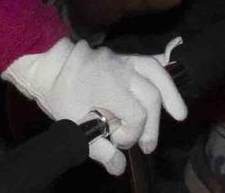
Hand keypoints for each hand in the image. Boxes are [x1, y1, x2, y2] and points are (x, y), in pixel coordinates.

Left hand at [7, 38, 187, 177]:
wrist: (46, 65)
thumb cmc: (58, 94)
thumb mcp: (73, 124)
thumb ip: (98, 148)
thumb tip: (119, 168)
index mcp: (106, 84)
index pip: (135, 114)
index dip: (131, 134)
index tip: (119, 142)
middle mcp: (118, 69)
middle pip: (150, 96)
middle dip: (151, 124)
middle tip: (146, 145)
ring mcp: (121, 59)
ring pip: (156, 74)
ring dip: (171, 94)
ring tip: (179, 115)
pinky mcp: (122, 56)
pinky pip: (148, 60)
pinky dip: (162, 70)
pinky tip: (171, 80)